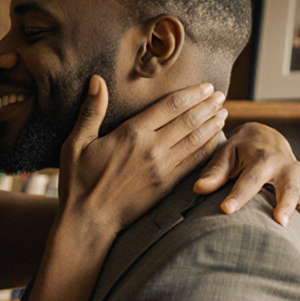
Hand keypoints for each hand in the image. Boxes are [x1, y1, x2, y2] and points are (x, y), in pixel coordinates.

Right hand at [58, 77, 226, 236]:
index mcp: (131, 132)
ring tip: (223, 113)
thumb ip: (91, 111)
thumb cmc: (78, 181)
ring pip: (195, 139)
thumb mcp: (76, 143)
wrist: (89, 220)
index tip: (206, 86)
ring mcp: (162, 167)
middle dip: (207, 105)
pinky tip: (216, 141)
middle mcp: (152, 147)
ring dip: (212, 124)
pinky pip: (194, 162)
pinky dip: (208, 149)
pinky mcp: (167, 185)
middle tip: (221, 96)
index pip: (170, 105)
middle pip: (188, 119)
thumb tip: (96, 79)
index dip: (191, 93)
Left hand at [193, 122, 299, 242]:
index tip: (226, 210)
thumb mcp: (226, 153)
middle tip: (280, 222)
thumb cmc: (241, 147)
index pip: (249, 179)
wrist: (266, 135)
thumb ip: (215, 171)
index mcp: (262, 157)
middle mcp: (285, 167)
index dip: (238, 195)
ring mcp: (298, 179)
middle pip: (288, 188)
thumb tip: (199, 188)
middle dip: (286, 204)